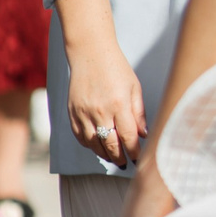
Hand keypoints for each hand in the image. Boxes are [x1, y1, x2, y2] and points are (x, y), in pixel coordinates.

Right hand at [67, 35, 146, 166]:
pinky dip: (89, 144)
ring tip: (113, 158)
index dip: (134, 152)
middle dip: (119, 157)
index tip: (139, 159)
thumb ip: (139, 113)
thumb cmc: (116, 69)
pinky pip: (79, 135)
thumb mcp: (134, 88)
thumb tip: (144, 135)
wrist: (90, 53)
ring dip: (104, 154)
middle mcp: (99, 111)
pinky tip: (97, 146)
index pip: (128, 137)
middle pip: (110, 144)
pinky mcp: (72, 111)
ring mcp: (83, 112)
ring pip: (93, 143)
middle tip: (126, 164)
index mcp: (118, 105)